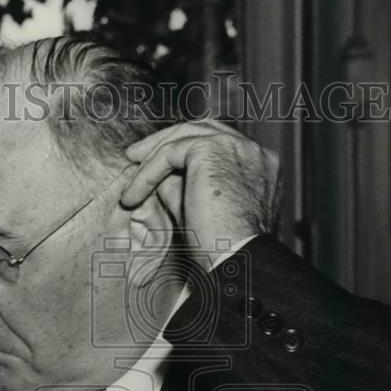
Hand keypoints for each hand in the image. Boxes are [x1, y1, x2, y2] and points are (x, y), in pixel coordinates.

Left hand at [120, 121, 280, 269]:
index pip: (218, 144)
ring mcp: (236, 146)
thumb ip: (181, 189)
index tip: (156, 167)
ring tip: (131, 179)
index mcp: (260, 167)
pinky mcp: (212, 149)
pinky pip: (170, 153)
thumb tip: (158, 178)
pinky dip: (147, 173)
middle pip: (202, 130)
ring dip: (152, 157)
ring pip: (184, 137)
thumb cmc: (222, 249)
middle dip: (165, 142)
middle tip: (136, 157)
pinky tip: (134, 194)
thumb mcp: (200, 212)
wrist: (235, 259)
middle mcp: (253, 152)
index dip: (184, 152)